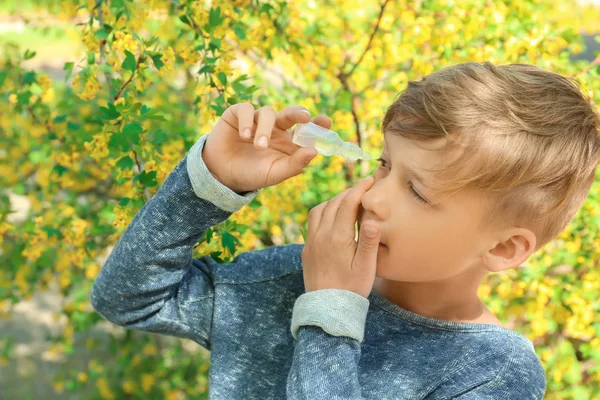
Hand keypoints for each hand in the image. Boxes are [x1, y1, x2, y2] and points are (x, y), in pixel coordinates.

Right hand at [202, 103, 330, 192]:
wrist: (222, 175)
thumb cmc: (252, 175)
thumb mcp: (275, 174)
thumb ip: (295, 164)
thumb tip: (314, 152)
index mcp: (288, 142)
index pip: (306, 129)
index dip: (317, 123)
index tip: (325, 122)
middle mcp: (275, 128)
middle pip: (291, 113)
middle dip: (299, 112)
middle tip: (304, 117)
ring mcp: (257, 120)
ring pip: (268, 113)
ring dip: (265, 129)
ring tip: (259, 146)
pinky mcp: (238, 114)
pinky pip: (247, 110)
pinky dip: (247, 121)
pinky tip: (244, 136)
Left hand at [301, 176, 379, 297]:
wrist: (327, 309)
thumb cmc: (351, 289)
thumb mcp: (366, 267)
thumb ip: (370, 241)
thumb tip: (373, 218)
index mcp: (338, 237)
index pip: (348, 203)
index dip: (360, 188)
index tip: (370, 180)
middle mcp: (321, 235)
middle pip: (334, 203)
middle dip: (349, 192)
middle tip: (363, 188)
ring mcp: (311, 242)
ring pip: (320, 210)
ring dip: (334, 201)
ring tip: (349, 201)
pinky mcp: (307, 249)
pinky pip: (313, 222)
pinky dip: (324, 212)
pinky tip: (333, 218)